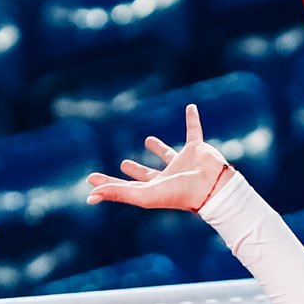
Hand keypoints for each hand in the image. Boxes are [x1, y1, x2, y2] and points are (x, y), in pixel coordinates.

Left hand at [85, 102, 233, 211]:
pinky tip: (190, 108)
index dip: (108, 184)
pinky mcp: (197, 148)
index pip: (126, 186)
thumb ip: (118, 193)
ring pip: (167, 154)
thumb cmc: (180, 193)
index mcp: (154, 189)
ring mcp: (183, 162)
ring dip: (158, 147)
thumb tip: (91, 195)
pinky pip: (194, 130)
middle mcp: (167, 177)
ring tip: (147, 139)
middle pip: (147, 174)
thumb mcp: (144, 194)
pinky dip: (193, 119)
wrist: (213, 186)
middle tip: (124, 163)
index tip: (91, 179)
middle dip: (136, 170)